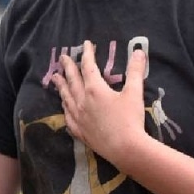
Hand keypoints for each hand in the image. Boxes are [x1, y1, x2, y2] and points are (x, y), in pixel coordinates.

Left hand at [50, 41, 147, 167]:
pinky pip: (68, 116)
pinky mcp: (80, 131)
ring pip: (66, 97)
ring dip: (61, 86)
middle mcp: (82, 101)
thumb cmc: (130, 119)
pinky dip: (65, 108)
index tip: (86, 45)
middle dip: (68, 67)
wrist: (125, 148)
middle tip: (62, 57)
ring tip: (55, 79)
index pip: (88, 66)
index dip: (87, 54)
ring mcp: (79, 117)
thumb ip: (135, 71)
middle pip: (72, 80)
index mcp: (95, 89)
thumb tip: (139, 51)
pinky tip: (64, 106)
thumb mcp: (135, 92)